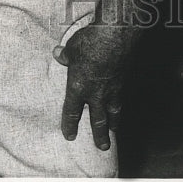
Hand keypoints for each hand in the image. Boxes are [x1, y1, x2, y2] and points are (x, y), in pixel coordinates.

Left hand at [53, 0, 137, 150]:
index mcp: (78, 87)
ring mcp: (112, 88)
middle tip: (102, 147)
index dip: (70, 124)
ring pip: (113, 112)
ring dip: (114, 124)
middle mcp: (96, 93)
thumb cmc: (90, 40)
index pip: (72, 111)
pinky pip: (122, 97)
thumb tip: (58, 54)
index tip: (70, 135)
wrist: (116, 35)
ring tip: (114, 132)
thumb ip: (66, 55)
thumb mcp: (72, 47)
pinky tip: (122, 106)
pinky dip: (121, 104)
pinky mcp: (124, 80)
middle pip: (97, 120)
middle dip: (99, 135)